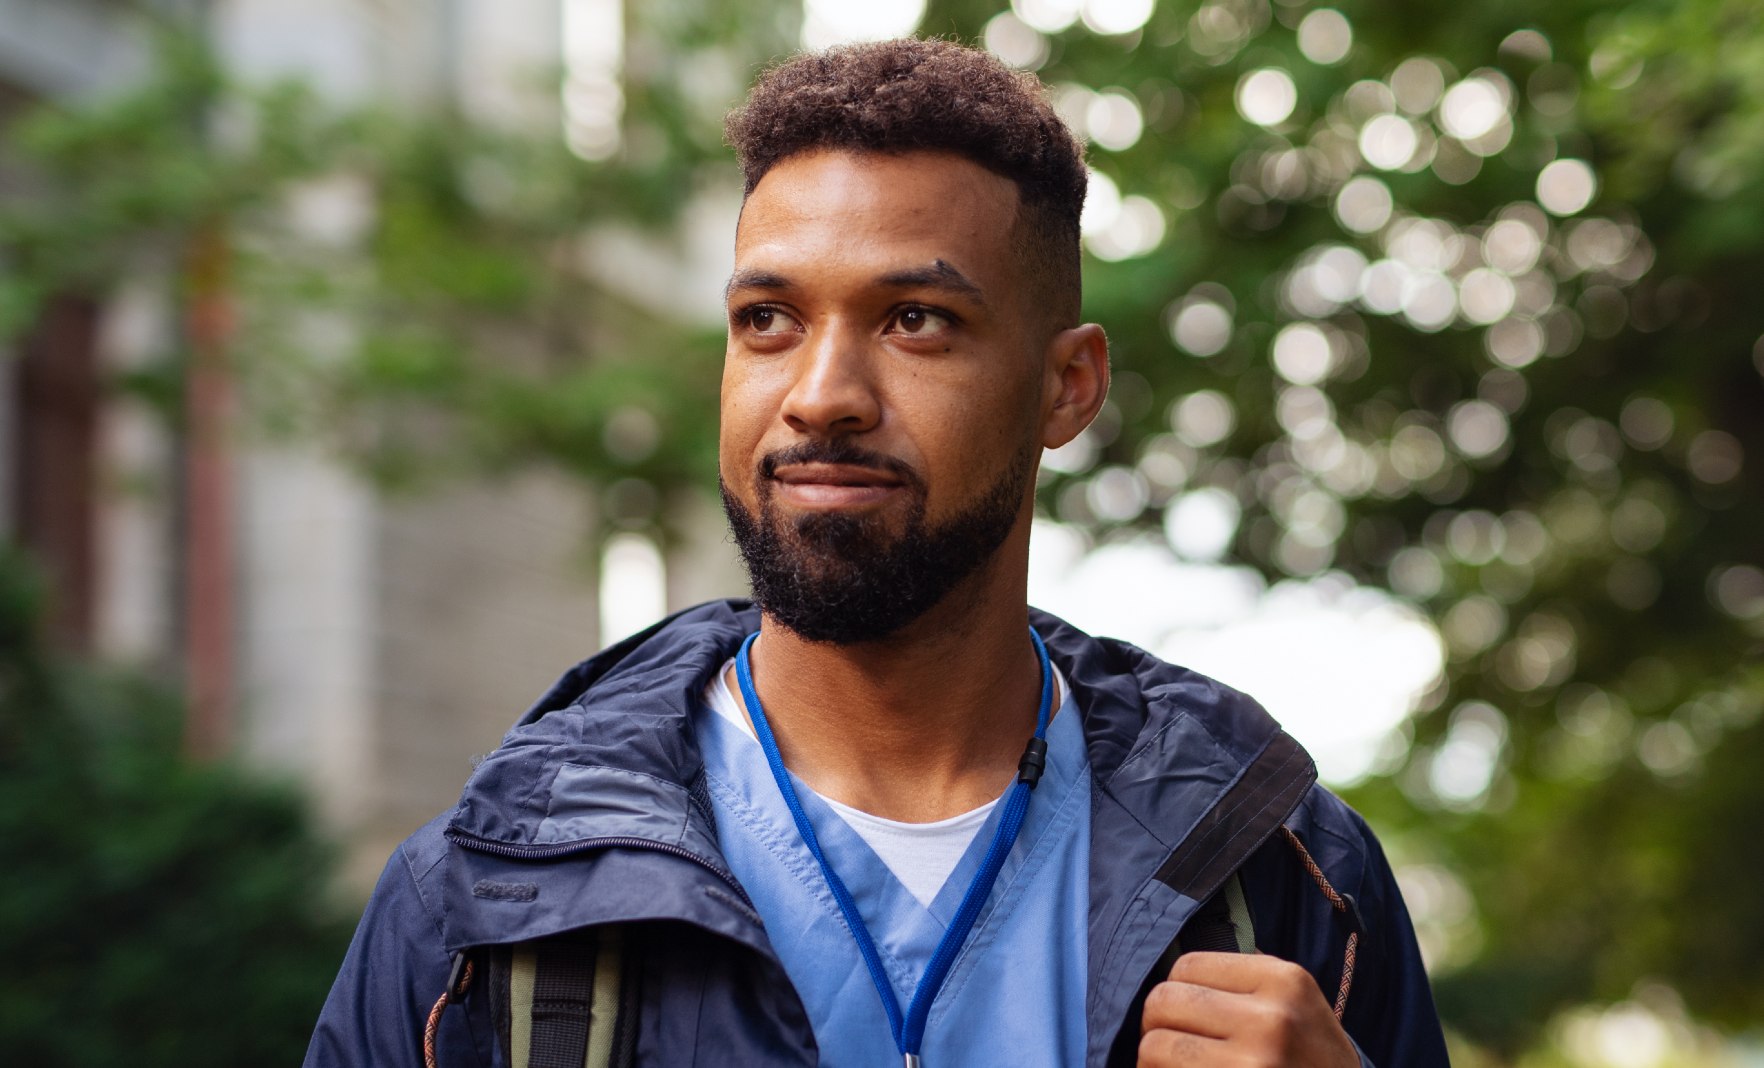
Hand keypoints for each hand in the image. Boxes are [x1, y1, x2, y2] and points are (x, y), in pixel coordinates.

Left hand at [1138, 952, 1359, 1066]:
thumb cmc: (1311, 1057)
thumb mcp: (1294, 1003)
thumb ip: (1241, 981)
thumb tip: (1170, 972)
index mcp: (1283, 980)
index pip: (1186, 966)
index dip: (1176, 990)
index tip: (1186, 1013)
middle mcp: (1271, 1019)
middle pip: (1163, 1002)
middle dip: (1157, 1024)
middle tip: (1171, 1042)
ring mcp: (1254, 1064)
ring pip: (1154, 1046)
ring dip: (1155, 1059)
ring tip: (1178, 1065)